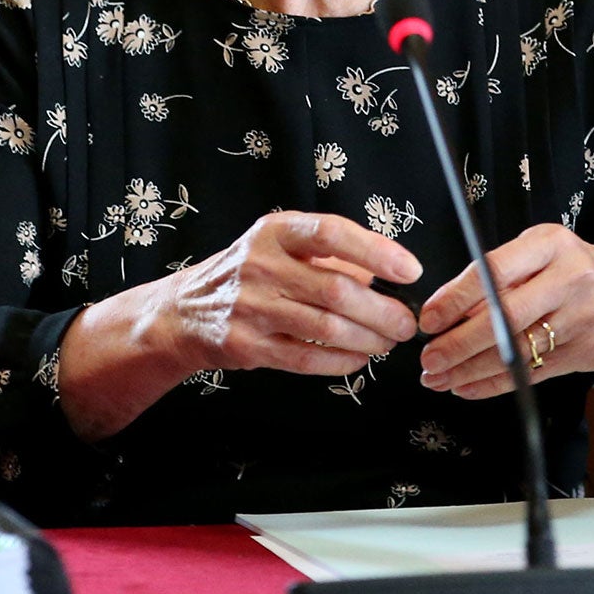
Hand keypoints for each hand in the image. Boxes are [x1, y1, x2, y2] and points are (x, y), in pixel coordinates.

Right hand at [165, 211, 420, 376]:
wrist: (184, 311)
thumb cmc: (248, 273)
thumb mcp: (281, 245)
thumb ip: (330, 254)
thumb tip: (383, 273)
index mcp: (275, 231)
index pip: (332, 233)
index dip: (376, 251)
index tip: (409, 270)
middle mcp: (261, 265)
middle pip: (336, 290)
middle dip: (382, 311)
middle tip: (407, 322)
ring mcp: (251, 308)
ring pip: (326, 328)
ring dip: (368, 339)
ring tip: (388, 342)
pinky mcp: (246, 346)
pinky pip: (305, 358)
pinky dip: (340, 361)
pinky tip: (358, 358)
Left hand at [416, 223, 593, 400]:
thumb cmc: (581, 272)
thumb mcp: (545, 254)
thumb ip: (504, 277)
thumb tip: (449, 310)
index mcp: (551, 244)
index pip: (495, 270)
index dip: (457, 298)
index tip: (429, 318)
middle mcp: (569, 278)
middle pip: (505, 316)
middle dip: (459, 342)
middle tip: (429, 357)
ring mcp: (580, 318)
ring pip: (516, 350)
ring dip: (470, 368)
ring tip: (439, 377)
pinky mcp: (584, 352)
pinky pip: (531, 373)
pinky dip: (494, 384)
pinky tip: (467, 386)